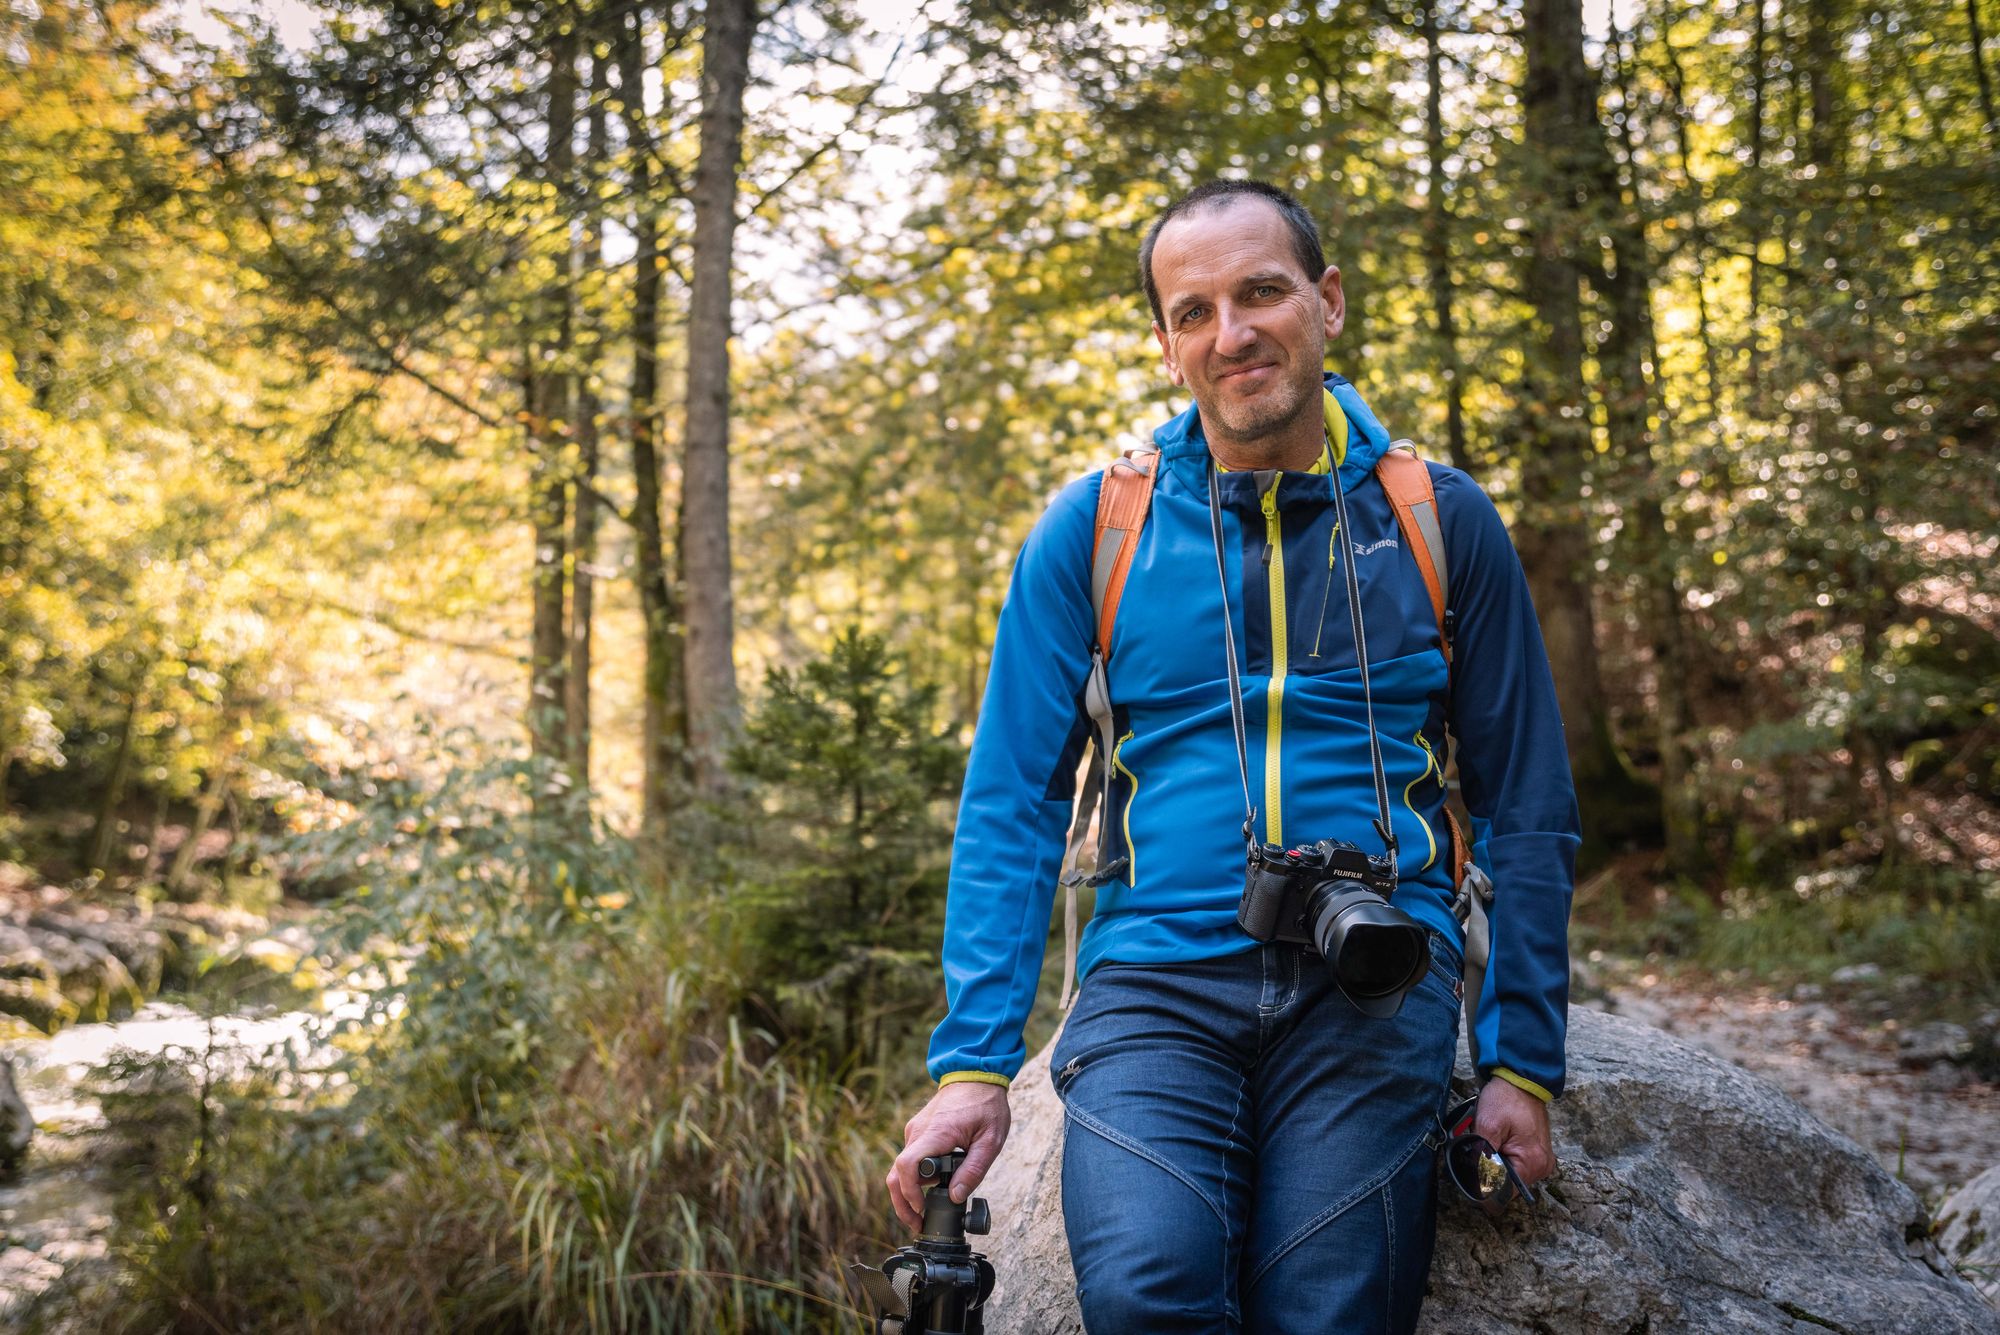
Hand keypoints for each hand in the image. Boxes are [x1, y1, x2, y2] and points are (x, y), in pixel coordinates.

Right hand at [886, 1081, 1010, 1232]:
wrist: (976, 1074)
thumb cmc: (986, 1105)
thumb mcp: (991, 1141)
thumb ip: (973, 1170)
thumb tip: (955, 1197)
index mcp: (936, 1133)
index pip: (906, 1165)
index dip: (909, 1192)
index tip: (921, 1208)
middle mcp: (918, 1132)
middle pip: (896, 1173)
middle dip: (902, 1203)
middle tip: (917, 1223)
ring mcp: (915, 1130)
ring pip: (901, 1167)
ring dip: (908, 1191)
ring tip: (923, 1212)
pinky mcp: (918, 1131)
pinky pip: (910, 1158)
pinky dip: (915, 1176)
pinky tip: (931, 1187)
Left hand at [1474, 1077, 1554, 1188]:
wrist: (1521, 1080)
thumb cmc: (1506, 1099)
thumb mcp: (1487, 1125)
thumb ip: (1480, 1155)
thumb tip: (1473, 1178)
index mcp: (1532, 1163)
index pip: (1503, 1190)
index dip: (1484, 1183)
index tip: (1470, 1170)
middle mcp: (1542, 1167)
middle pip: (1507, 1183)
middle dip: (1489, 1169)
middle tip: (1480, 1147)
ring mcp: (1542, 1161)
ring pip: (1510, 1174)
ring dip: (1496, 1162)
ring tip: (1491, 1141)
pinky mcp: (1538, 1154)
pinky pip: (1516, 1164)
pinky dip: (1504, 1156)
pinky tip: (1499, 1141)